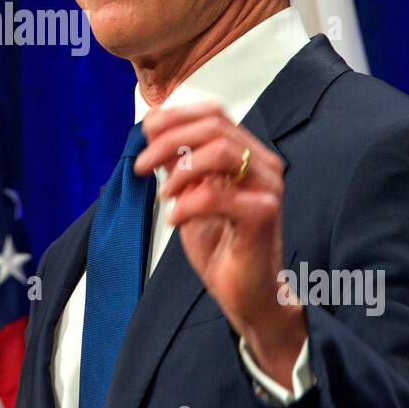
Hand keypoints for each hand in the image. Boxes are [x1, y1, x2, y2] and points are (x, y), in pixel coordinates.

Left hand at [134, 102, 305, 386]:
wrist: (247, 294)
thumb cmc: (222, 247)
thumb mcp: (190, 196)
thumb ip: (179, 164)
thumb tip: (155, 131)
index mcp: (248, 155)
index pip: (214, 114)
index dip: (176, 115)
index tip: (145, 131)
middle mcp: (263, 165)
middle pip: (214, 126)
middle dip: (167, 140)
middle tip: (141, 165)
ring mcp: (267, 187)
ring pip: (219, 152)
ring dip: (178, 169)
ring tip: (164, 194)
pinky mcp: (263, 214)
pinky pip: (215, 196)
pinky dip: (186, 204)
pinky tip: (175, 219)